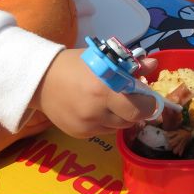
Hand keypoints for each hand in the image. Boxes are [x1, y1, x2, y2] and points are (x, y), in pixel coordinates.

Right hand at [31, 49, 159, 137]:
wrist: (40, 80)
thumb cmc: (75, 65)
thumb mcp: (103, 59)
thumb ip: (130, 65)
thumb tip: (153, 64)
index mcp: (105, 88)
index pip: (139, 107)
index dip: (149, 104)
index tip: (150, 98)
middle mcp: (97, 111)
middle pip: (130, 120)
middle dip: (137, 111)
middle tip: (134, 101)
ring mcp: (87, 125)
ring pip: (117, 127)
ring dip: (121, 117)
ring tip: (113, 102)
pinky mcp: (79, 134)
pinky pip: (102, 131)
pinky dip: (105, 122)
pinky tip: (96, 109)